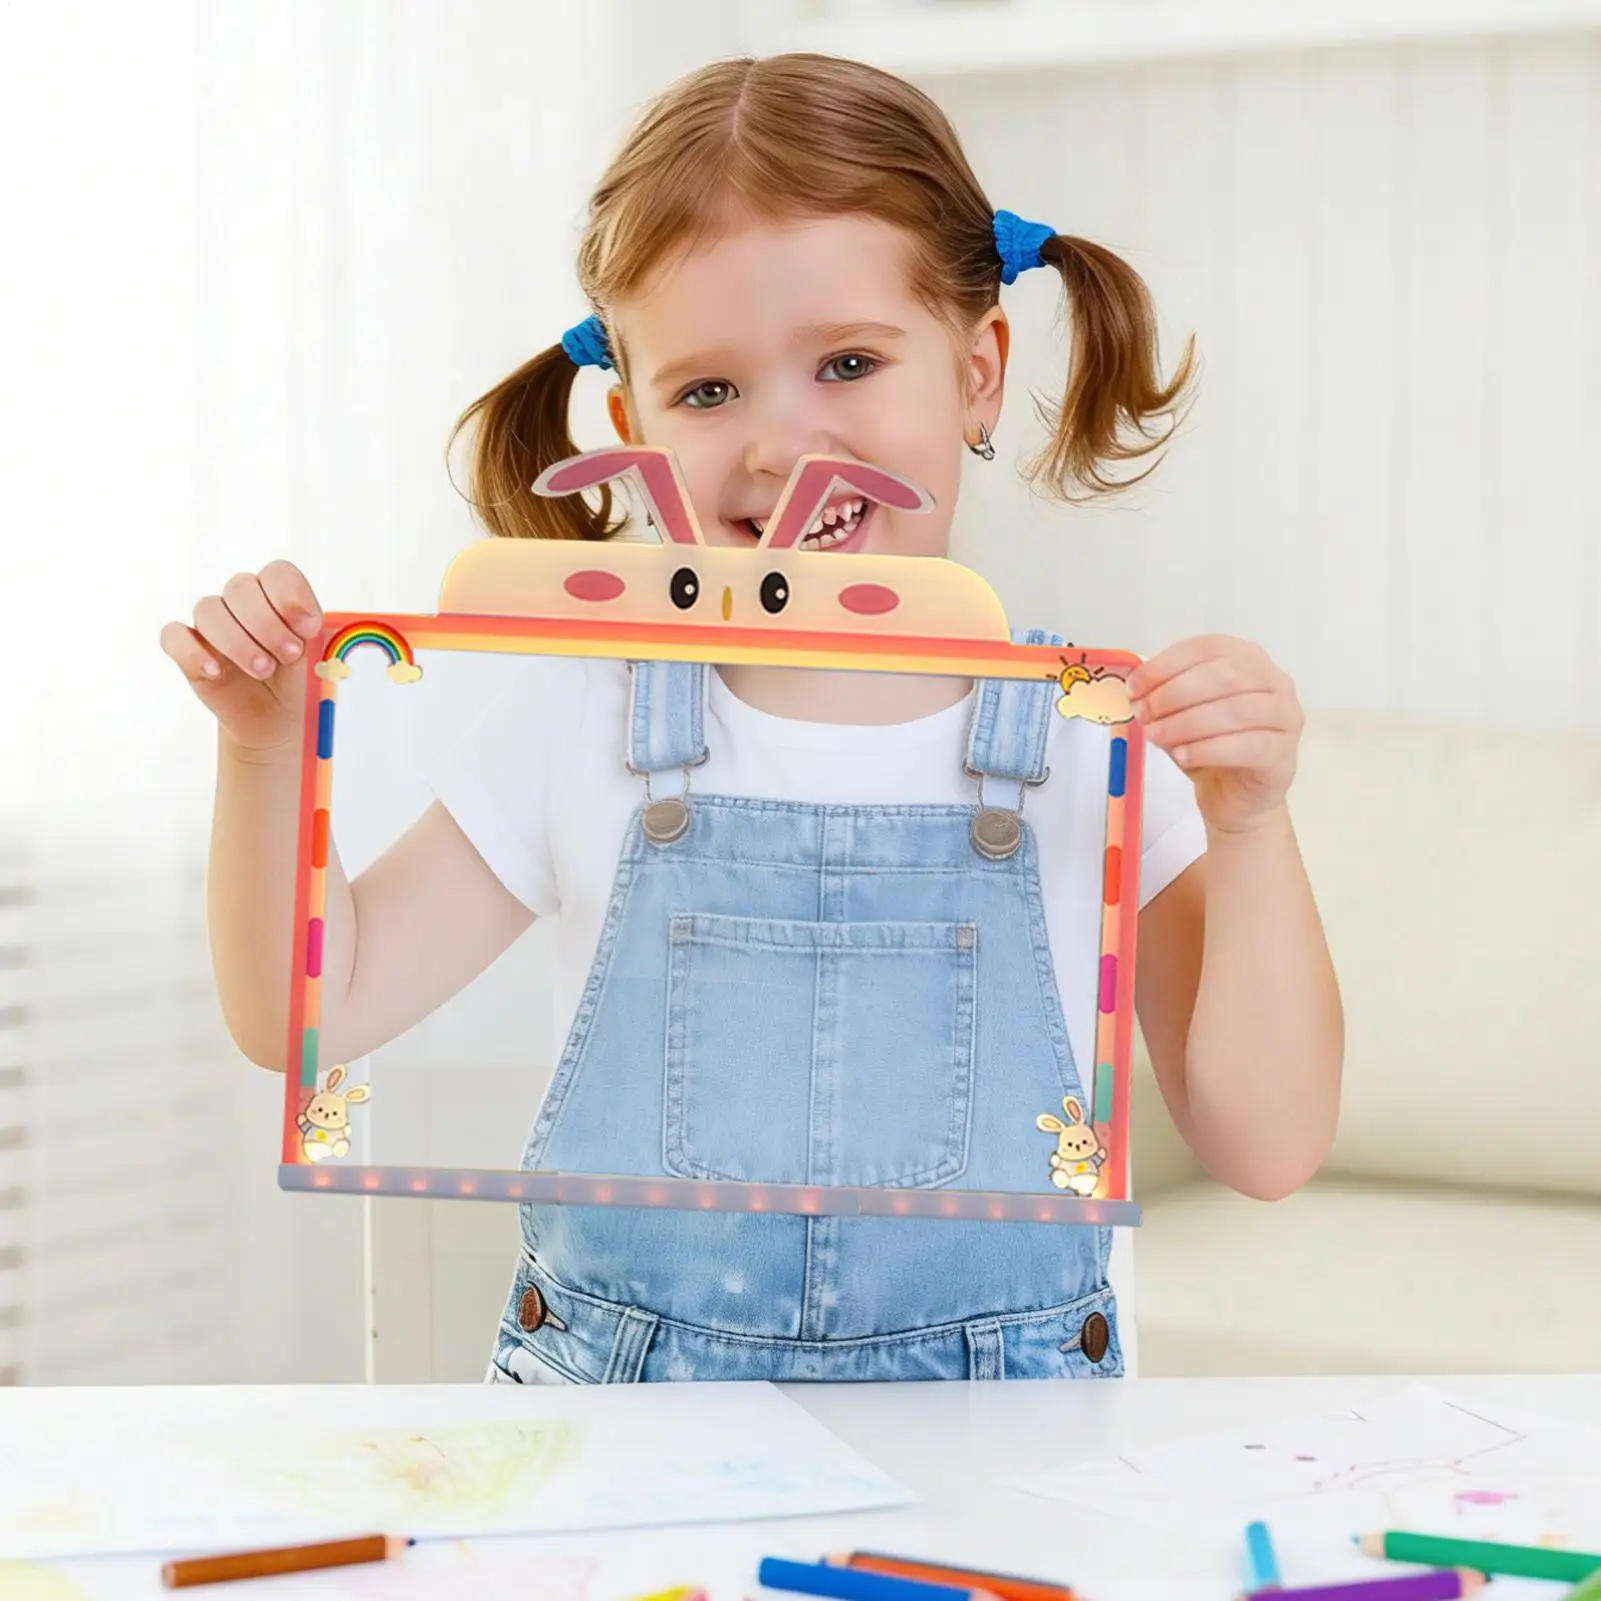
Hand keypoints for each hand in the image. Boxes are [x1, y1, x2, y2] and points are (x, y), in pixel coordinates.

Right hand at [160, 561, 323, 752]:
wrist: (278, 716)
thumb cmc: (300, 679)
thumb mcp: (319, 658)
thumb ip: (318, 637)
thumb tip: (315, 626)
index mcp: (277, 594)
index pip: (277, 573)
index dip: (291, 597)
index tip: (308, 629)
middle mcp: (241, 601)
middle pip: (240, 588)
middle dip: (266, 624)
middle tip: (288, 655)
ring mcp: (212, 624)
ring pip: (207, 609)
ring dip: (237, 641)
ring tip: (263, 670)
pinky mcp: (188, 649)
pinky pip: (173, 636)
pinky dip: (193, 652)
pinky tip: (217, 672)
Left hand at [1127, 635, 1303, 834]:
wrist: (1234, 795)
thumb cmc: (1209, 745)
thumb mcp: (1181, 714)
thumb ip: (1165, 696)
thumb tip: (1137, 693)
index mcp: (1247, 658)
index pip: (1207, 648)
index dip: (1166, 664)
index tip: (1135, 687)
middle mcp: (1274, 681)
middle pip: (1226, 675)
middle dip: (1176, 693)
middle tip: (1144, 713)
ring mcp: (1285, 717)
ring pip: (1239, 710)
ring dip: (1188, 722)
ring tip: (1156, 736)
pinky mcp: (1284, 754)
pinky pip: (1249, 746)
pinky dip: (1208, 749)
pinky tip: (1182, 756)